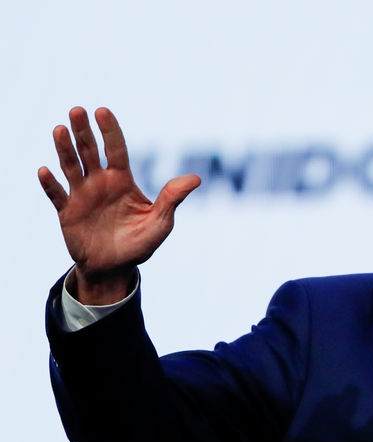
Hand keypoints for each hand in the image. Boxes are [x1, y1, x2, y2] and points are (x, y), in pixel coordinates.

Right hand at [38, 107, 199, 303]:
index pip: (116, 149)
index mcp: (122, 180)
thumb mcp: (160, 223)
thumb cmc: (140, 244)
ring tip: (59, 129)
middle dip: (83, 131)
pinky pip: (56, 195)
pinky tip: (44, 171)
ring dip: (64, 148)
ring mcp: (81, 196)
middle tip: (77, 110)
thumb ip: (172, 199)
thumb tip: (196, 179)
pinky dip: (50, 184)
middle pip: (89, 150)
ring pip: (70, 166)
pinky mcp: (67, 212)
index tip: (102, 111)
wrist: (115, 268)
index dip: (110, 131)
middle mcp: (100, 182)